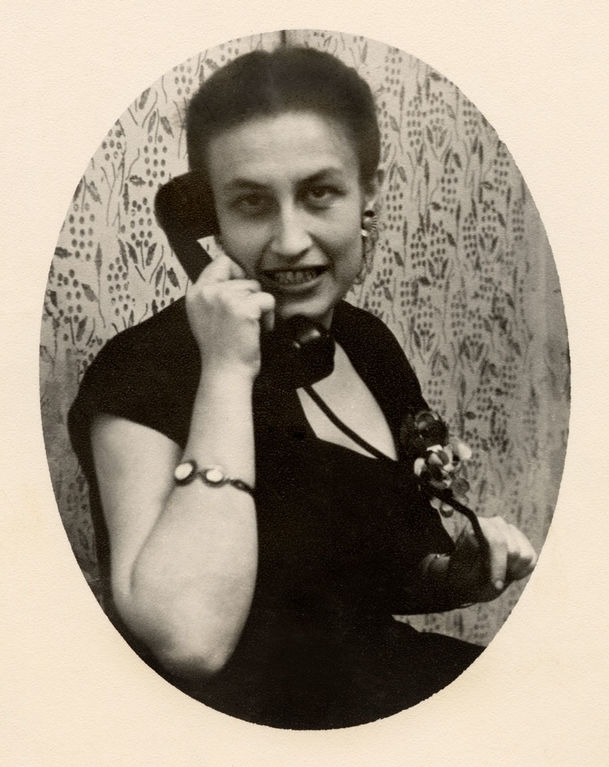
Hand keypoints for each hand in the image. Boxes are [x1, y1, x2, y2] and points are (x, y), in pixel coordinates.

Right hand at [186, 255, 274, 377]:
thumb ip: (214, 293)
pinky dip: (268, 315)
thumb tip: (236, 271)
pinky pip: (267, 299)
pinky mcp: (243, 308)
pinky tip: (258, 329)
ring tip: (249, 326)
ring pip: (255, 287)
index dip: (236, 273)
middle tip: (243, 318)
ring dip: (258, 306)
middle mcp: (207, 292)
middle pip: (242, 275)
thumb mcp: (205, 315)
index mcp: (196, 293)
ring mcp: (225, 298)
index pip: (221, 262)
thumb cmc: (221, 348)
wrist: (225, 372)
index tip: (240, 294)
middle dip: (249, 295)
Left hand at [442, 515, 537, 603]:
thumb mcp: (461, 570)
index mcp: (478, 525)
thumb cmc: (463, 575)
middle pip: (513, 550)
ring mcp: (512, 532)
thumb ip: (467, 554)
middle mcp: (497, 523)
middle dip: (504, 570)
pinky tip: (507, 572)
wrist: (470, 580)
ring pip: (524, 556)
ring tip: (497, 574)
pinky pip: (531, 561)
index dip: (499, 564)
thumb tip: (472, 535)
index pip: (496, 541)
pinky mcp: (524, 543)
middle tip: (492, 580)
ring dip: (512, 571)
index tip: (496, 585)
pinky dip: (521, 572)